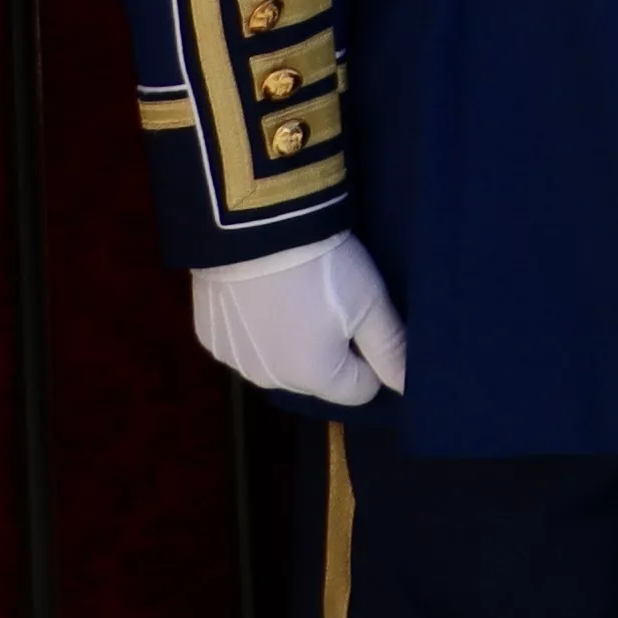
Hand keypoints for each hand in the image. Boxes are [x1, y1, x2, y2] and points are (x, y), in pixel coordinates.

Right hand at [191, 236, 406, 405]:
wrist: (253, 229)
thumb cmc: (323, 268)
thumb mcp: (370, 302)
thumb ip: (391, 349)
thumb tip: (407, 387)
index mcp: (313, 378)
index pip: (359, 389)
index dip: (371, 357)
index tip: (367, 319)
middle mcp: (269, 380)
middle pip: (318, 377)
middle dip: (331, 350)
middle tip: (333, 300)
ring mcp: (234, 360)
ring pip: (280, 360)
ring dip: (292, 339)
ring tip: (297, 292)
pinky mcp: (209, 336)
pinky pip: (246, 342)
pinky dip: (258, 324)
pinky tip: (263, 291)